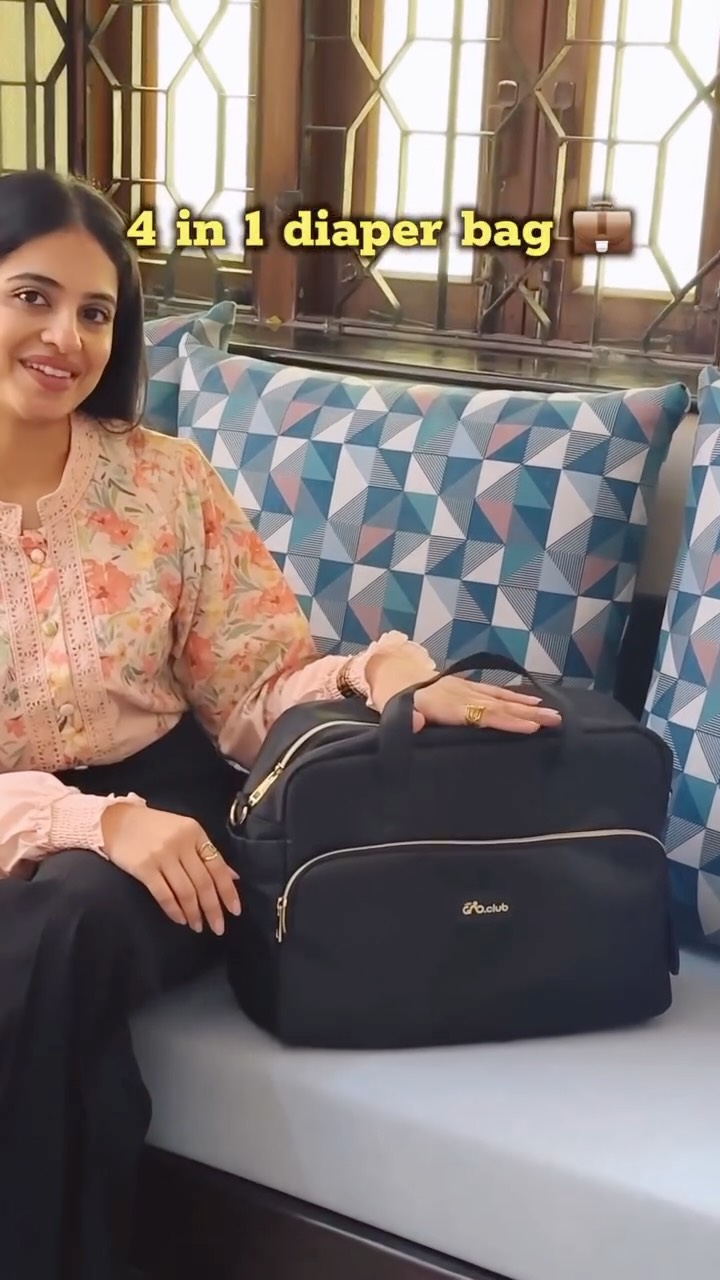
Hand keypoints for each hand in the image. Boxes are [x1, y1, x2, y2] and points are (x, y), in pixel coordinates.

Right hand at [100, 803, 241, 933]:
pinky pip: (164, 894)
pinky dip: (174, 910)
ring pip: (185, 891)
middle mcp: (181, 843)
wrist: (116, 820)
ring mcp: (162, 855)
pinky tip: (180, 919)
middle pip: (203, 882)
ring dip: (194, 913)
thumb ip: (207, 853)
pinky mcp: (143, 867)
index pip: (218, 866)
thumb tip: (233, 877)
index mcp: (195, 832)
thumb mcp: (185, 831)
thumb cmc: (155, 827)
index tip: (235, 911)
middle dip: (213, 908)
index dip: (228, 891)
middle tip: (218, 927)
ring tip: (198, 926)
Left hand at [366, 650, 561, 733]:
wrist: (391, 672)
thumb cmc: (393, 698)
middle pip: (499, 706)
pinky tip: (531, 700)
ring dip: (527, 706)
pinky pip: (495, 691)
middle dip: (529, 714)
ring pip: (501, 698)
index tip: (531, 727)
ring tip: (551, 713)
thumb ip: (406, 718)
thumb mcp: (393, 710)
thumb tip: (416, 723)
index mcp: (447, 705)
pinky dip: (514, 696)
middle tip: (556, 720)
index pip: (482, 715)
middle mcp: (462, 695)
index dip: (507, 721)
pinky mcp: (468, 686)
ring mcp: (467, 688)